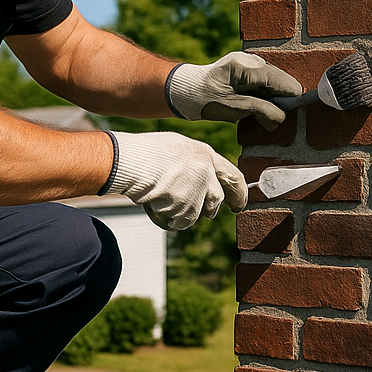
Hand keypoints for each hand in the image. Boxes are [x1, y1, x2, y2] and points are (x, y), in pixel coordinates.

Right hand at [105, 131, 246, 231]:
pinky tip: (153, 205)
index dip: (239, 193)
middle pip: (215, 200)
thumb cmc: (147, 152)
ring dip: (179, 212)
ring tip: (159, 198)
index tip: (238, 205)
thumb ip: (194, 162)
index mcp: (206, 156)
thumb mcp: (177, 148)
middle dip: (209, 209)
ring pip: (194, 214)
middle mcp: (206, 175)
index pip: (233, 177)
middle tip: (200, 211)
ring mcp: (196, 194)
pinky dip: (166, 219)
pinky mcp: (184, 210)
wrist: (132, 162)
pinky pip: (178, 222)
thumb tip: (201, 177)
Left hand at [166, 52, 302, 129]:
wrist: (186, 91)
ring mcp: (250, 61)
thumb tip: (282, 117)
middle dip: (280, 100)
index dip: (289, 100)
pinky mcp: (248, 67)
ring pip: (275, 82)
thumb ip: (261, 111)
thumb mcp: (235, 109)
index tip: (286, 116)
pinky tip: (254, 105)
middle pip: (281, 80)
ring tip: (258, 113)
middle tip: (267, 117)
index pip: (283, 81)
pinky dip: (264, 95)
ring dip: (272, 99)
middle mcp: (251, 59)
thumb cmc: (206, 101)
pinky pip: (266, 82)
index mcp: (247, 66)